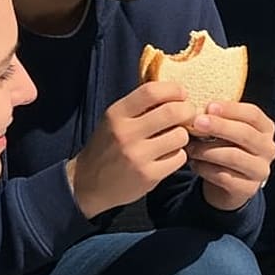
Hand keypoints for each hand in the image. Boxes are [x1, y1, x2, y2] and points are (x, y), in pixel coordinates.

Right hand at [67, 81, 194, 217]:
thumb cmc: (108, 146)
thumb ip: (141, 106)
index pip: (151, 91)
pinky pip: (179, 158)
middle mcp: (125, 133)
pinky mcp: (148, 176)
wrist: (87, 184)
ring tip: (173, 140)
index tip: (181, 96)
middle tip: (188, 116)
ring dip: (183, 136)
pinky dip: (178, 156)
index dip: (174, 90)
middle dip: (188, 112)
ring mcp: (137, 156)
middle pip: (173, 112)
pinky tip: (166, 157)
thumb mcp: (115, 120)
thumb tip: (179, 94)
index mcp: (116, 114)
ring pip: (180, 136)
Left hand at [186, 101, 274, 211]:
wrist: (229, 184)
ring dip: (207, 150)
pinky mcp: (248, 188)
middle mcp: (268, 149)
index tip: (209, 106)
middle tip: (197, 122)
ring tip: (190, 147)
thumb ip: (221, 119)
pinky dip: (205, 168)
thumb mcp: (229, 132)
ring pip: (233, 156)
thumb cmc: (227, 149)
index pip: (253, 114)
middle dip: (219, 126)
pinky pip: (223, 176)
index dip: (231, 109)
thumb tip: (199, 108)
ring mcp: (260, 170)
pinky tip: (194, 164)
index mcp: (266, 129)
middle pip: (245, 134)